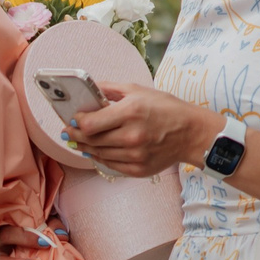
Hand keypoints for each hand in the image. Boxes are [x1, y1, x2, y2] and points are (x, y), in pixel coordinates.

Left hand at [63, 82, 221, 177]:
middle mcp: (132, 136)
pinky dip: (100, 158)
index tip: (72, 119)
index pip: (90, 124)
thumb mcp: (138, 91)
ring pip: (98, 154)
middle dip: (75, 136)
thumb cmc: (166, 108)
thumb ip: (110, 89)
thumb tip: (88, 90)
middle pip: (91, 140)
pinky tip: (96, 151)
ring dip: (85, 148)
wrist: (191, 133)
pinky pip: (111, 165)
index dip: (76, 122)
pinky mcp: (139, 169)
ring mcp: (135, 156)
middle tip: (68, 132)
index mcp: (131, 112)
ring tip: (79, 142)